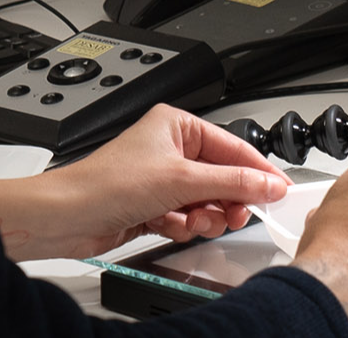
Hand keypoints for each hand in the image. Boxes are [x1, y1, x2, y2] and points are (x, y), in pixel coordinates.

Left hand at [0, 104, 289, 260]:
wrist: (68, 216)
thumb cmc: (107, 182)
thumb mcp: (182, 180)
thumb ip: (232, 183)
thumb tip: (268, 183)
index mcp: (176, 124)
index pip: (232, 145)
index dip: (258, 170)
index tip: (279, 190)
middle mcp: (170, 148)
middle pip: (222, 177)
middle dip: (226, 199)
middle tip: (233, 215)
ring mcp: (162, 178)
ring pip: (207, 201)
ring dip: (202, 215)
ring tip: (189, 219)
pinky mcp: (154, 205)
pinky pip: (188, 216)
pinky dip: (182, 224)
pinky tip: (167, 224)